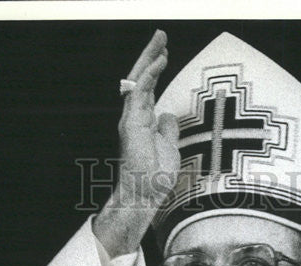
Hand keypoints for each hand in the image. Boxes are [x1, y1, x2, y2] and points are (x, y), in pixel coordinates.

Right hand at [93, 29, 181, 256]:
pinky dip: (151, 74)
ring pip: (140, 80)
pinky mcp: (133, 123)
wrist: (145, 194)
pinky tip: (161, 60)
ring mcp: (131, 118)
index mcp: (142, 120)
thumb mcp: (168, 147)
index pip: (148, 88)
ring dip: (151, 58)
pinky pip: (141, 92)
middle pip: (141, 78)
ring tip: (161, 40)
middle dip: (151, 55)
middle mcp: (134, 116)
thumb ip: (168, 129)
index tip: (164, 53)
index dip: (155, 70)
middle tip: (161, 35)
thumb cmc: (155, 176)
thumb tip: (169, 115)